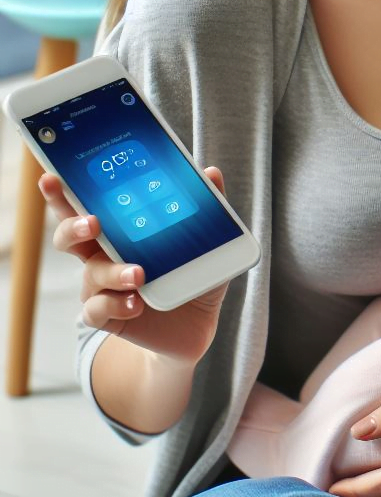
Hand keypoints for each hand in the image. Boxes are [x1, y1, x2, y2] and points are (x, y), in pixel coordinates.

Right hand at [39, 167, 229, 366]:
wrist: (196, 324)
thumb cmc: (192, 273)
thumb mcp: (206, 241)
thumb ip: (207, 207)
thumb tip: (212, 173)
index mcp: (119, 232)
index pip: (87, 207)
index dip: (64, 193)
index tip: (51, 177)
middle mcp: (103, 256)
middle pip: (70, 236)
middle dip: (73, 226)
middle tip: (93, 223)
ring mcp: (102, 287)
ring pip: (92, 273)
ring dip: (113, 271)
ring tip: (139, 274)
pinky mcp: (108, 315)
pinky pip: (98, 310)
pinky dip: (116, 305)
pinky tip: (136, 304)